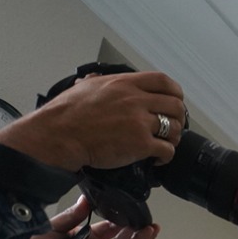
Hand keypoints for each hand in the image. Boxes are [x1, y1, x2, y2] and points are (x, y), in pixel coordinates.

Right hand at [0, 70, 187, 172]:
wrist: (59, 134)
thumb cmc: (66, 113)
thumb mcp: (86, 86)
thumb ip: (100, 82)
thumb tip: (96, 79)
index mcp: (125, 84)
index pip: (163, 81)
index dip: (175, 93)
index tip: (175, 101)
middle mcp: (135, 100)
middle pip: (176, 106)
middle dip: (178, 118)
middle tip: (171, 127)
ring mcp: (139, 122)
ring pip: (175, 128)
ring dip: (173, 138)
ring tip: (163, 144)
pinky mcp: (140, 144)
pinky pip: (167, 150)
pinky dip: (166, 156)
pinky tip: (157, 159)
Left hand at [0, 197, 156, 238]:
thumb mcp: (52, 225)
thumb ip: (71, 216)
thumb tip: (86, 200)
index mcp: (82, 237)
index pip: (107, 226)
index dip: (120, 218)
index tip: (131, 207)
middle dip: (136, 231)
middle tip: (150, 221)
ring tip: (151, 229)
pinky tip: (130, 235)